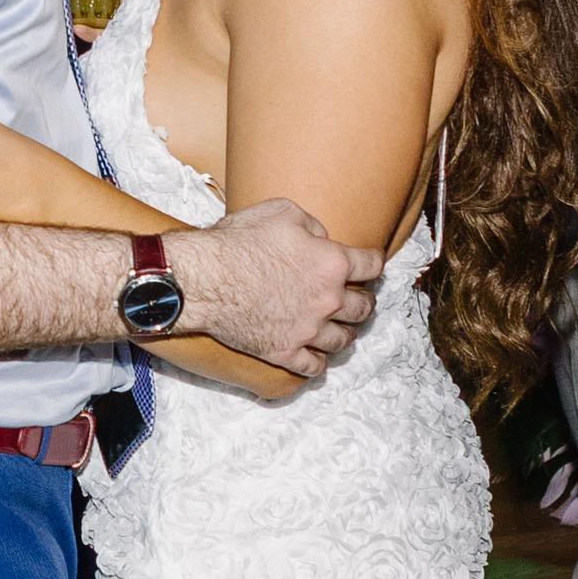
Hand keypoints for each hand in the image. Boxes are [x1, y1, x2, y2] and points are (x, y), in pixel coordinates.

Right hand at [171, 199, 381, 379]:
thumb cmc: (238, 241)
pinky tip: (317, 358)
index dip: (374, 263)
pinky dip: (318, 363)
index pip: (372, 265)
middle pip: (364, 308)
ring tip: (342, 330)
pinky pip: (313, 367)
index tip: (372, 265)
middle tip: (360, 300)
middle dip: (365, 302)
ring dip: (346, 334)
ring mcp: (307, 331)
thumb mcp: (281, 211)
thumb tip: (321, 238)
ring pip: (342, 341)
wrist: (203, 279)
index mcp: (332, 264)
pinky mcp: (283, 352)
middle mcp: (327, 300)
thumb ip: (312, 224)